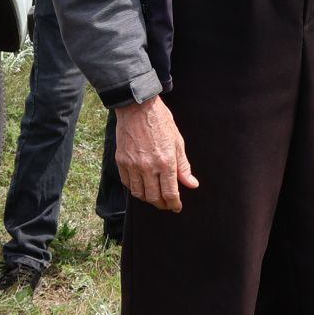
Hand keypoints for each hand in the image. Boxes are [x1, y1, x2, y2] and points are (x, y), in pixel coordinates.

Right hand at [114, 96, 198, 211]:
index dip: (174, 204)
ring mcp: (133, 165)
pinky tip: (142, 186)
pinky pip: (127, 183)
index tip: (177, 207)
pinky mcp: (121, 161)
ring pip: (139, 193)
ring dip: (148, 198)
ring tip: (155, 197)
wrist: (137, 107)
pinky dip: (135, 188)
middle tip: (167, 204)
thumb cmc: (161, 122)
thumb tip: (192, 184)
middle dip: (162, 204)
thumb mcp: (177, 142)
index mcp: (165, 162)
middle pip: (154, 197)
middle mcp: (148, 167)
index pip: (170, 192)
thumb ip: (183, 166)